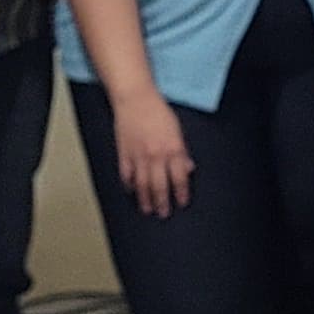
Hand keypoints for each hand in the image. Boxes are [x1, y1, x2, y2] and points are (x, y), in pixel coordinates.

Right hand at [111, 90, 195, 217]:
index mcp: (172, 149)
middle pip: (160, 186)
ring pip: (142, 185)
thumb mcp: (178, 130)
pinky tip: (131, 192)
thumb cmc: (158, 112)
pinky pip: (126, 175)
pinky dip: (128, 185)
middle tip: (164, 214)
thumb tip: (189, 168)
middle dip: (162, 202)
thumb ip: (183, 151)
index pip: (179, 178)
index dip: (181, 193)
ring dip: (145, 199)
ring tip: (147, 209)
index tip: (182, 203)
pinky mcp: (124, 154)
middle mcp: (156, 156)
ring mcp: (138, 156)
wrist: (135, 99)